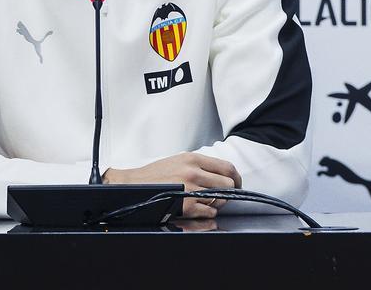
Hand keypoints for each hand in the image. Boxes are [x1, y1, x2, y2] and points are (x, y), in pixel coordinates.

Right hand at [103, 152, 241, 218]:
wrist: (133, 186)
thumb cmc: (155, 175)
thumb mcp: (178, 161)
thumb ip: (200, 165)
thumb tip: (223, 174)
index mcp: (192, 158)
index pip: (227, 167)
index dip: (237, 178)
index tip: (237, 184)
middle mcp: (193, 172)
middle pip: (228, 184)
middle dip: (228, 192)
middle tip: (221, 196)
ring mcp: (189, 190)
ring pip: (220, 199)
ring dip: (216, 203)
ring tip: (205, 202)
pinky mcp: (185, 206)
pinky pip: (209, 212)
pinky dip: (207, 213)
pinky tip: (197, 209)